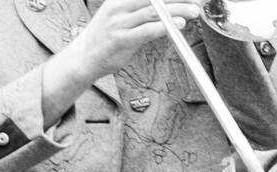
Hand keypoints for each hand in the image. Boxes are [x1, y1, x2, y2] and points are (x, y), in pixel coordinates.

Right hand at [72, 0, 201, 79]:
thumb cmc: (102, 39)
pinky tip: (178, 24)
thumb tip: (165, 6)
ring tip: (193, 11)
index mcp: (118, 0)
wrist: (81, 60)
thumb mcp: (117, 16)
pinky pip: (147, 30)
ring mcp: (118, 24)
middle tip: (196, 0)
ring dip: (178, 10)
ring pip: (154, 12)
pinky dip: (165, 26)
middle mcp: (118, 8)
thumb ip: (138, 9)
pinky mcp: (120, 40)